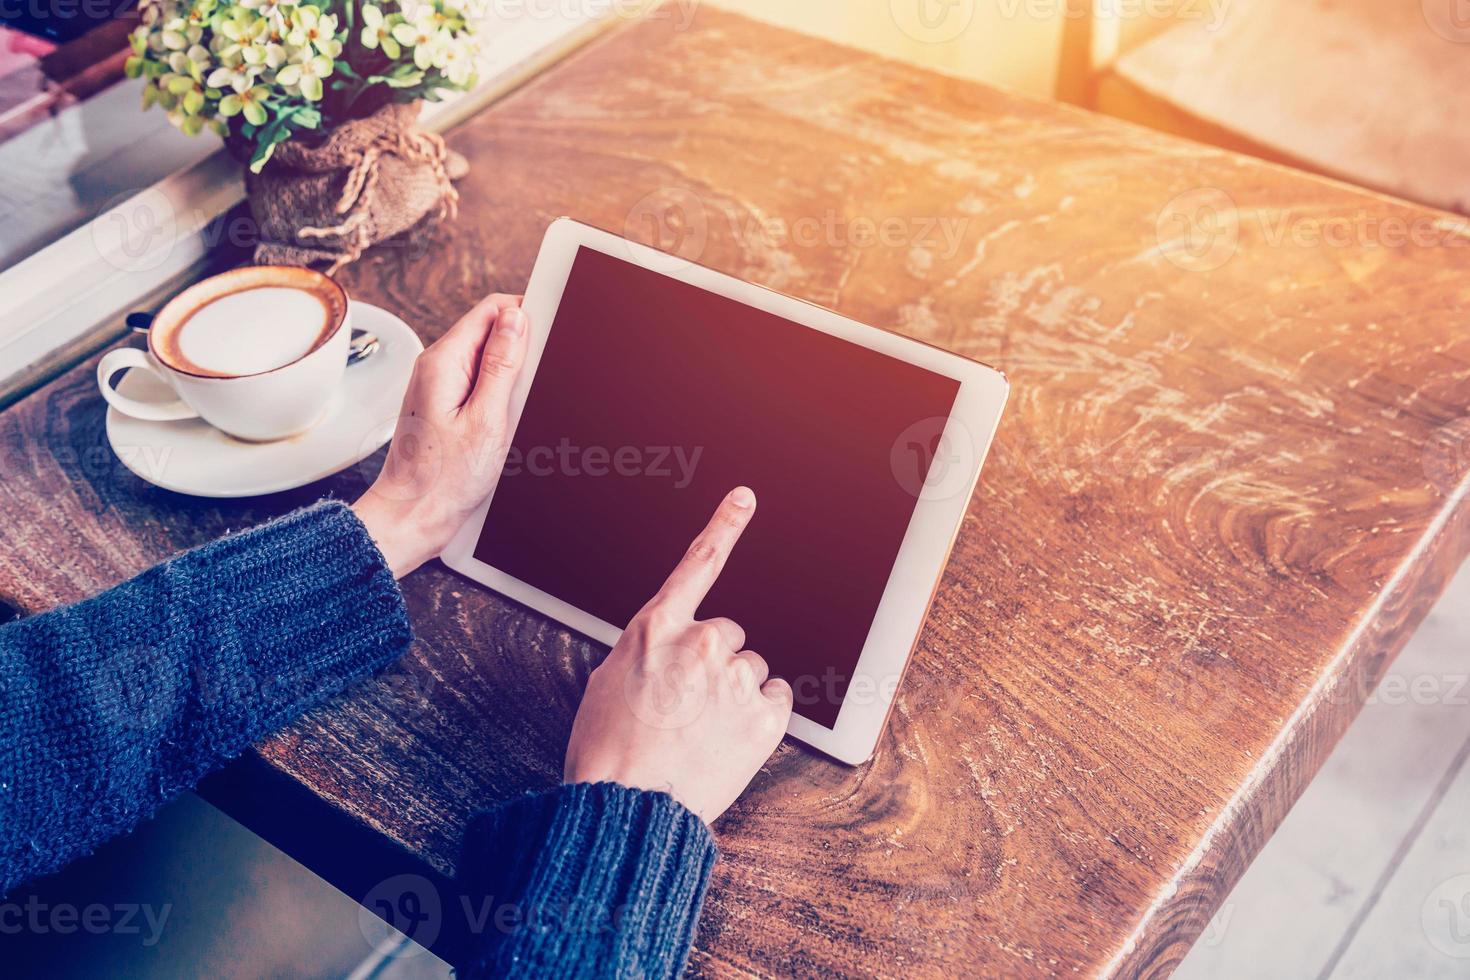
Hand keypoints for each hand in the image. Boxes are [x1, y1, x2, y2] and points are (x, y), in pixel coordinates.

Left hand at [353, 293, 528, 576]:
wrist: (412, 515)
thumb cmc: (443, 479)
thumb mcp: (487, 419)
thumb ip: (501, 364)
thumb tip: (516, 320)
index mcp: (444, 361)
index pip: (490, 309)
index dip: (524, 315)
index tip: (547, 332)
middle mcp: (436, 367)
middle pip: (489, 332)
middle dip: (519, 349)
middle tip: (532, 385)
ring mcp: (438, 385)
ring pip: (485, 359)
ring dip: (510, 376)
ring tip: (515, 411)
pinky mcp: (443, 404)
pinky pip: (477, 384)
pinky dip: (497, 395)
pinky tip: (504, 422)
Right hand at [563, 487, 793, 823]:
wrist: (627, 809)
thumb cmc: (608, 752)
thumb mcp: (609, 682)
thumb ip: (650, 652)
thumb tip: (672, 655)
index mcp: (656, 629)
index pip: (697, 564)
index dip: (724, 526)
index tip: (746, 498)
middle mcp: (700, 642)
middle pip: (730, 636)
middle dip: (716, 664)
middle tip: (690, 708)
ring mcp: (736, 678)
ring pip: (752, 672)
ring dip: (735, 694)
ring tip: (702, 733)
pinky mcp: (765, 717)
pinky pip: (776, 701)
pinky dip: (760, 718)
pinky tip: (729, 741)